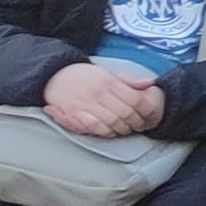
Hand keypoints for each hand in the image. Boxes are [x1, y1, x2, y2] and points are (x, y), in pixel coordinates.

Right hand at [43, 61, 166, 138]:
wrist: (55, 76)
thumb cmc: (85, 75)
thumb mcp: (108, 73)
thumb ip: (129, 80)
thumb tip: (150, 84)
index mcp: (110, 82)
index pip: (134, 99)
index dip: (144, 110)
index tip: (147, 115)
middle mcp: (99, 93)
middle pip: (125, 113)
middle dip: (135, 122)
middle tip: (139, 126)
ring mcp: (86, 104)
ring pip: (111, 122)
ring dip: (122, 129)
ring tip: (126, 130)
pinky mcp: (74, 113)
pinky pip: (94, 127)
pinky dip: (105, 131)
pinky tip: (111, 132)